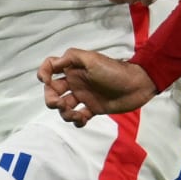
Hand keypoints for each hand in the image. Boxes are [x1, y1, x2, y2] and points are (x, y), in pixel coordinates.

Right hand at [38, 49, 155, 125]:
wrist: (136, 86)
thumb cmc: (114, 71)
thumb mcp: (92, 59)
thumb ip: (71, 58)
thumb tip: (52, 64)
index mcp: (73, 68)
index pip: (51, 67)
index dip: (43, 73)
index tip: (45, 81)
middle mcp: (75, 81)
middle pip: (53, 91)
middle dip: (51, 99)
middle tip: (60, 104)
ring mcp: (83, 96)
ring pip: (63, 107)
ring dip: (65, 113)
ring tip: (77, 115)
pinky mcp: (92, 108)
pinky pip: (78, 117)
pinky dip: (77, 121)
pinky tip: (84, 119)